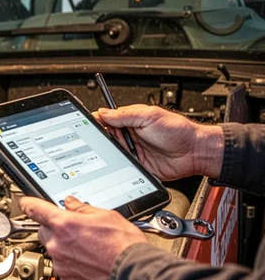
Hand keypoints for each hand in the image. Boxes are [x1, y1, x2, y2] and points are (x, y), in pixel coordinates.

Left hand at [19, 196, 146, 279]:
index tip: (24, 203)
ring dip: (66, 249)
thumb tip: (71, 204)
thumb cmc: (124, 246)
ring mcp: (61, 264)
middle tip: (76, 231)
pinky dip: (72, 266)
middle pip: (45, 232)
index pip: (36, 209)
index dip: (28, 204)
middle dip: (56, 230)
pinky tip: (89, 264)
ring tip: (89, 250)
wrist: (134, 274)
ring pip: (55, 252)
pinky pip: (63, 269)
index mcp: (64, 225)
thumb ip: (83, 209)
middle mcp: (57, 245)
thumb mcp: (106, 216)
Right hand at [94, 105, 223, 180]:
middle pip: (103, 137)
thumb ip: (125, 114)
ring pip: (109, 153)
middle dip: (98, 139)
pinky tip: (115, 164)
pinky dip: (115, 167)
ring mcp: (130, 152)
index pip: (105, 119)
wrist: (194, 153)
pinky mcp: (134, 166)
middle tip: (96, 140)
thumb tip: (103, 112)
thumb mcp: (150, 116)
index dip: (94, 121)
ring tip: (110, 151)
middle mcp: (128, 136)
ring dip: (107, 153)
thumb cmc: (178, 131)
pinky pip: (119, 167)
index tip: (85, 124)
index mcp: (130, 121)